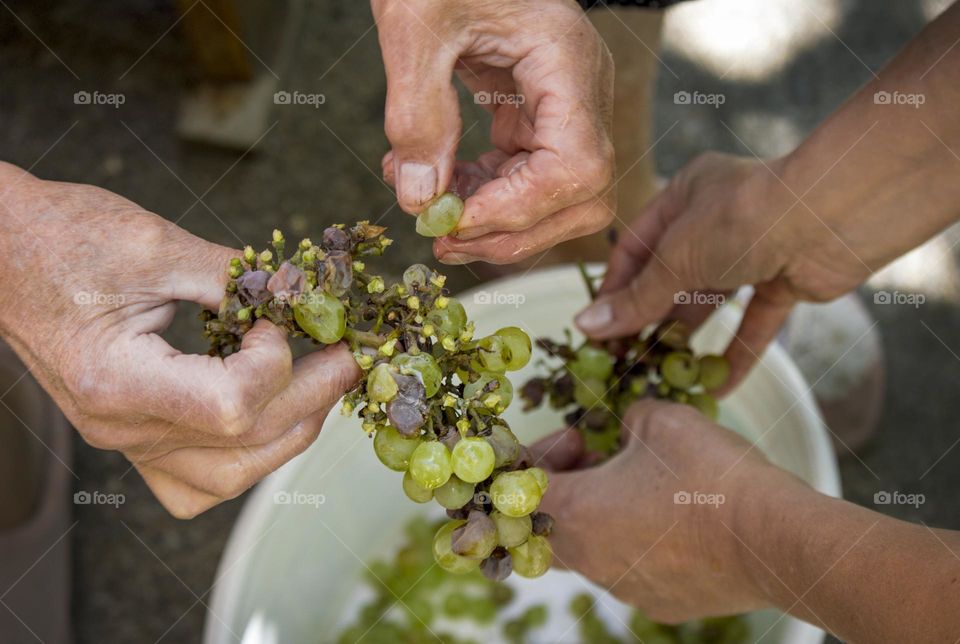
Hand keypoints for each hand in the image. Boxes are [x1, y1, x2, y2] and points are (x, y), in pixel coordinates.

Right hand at [0, 164, 358, 517]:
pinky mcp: (132, 433)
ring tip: (318, 382)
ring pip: (229, 478)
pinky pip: (196, 482)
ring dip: (290, 432)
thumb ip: (233, 276)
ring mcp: (124, 440)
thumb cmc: (59, 238)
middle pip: (245, 445)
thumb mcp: (152, 245)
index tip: (280, 317)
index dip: (276, 363)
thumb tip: (299, 292)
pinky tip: (265, 415)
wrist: (0, 253)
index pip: (231, 407)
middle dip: (314, 396)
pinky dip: (245, 457)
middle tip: (350, 355)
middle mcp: (120, 427)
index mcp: (117, 381)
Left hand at [373, 0, 615, 263]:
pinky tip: (434, 182)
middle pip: (582, 196)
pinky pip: (524, 174)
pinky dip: (481, 193)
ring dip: (494, 220)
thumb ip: (417, 113)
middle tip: (443, 241)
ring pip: (555, 196)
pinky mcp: (535, 112)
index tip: (453, 222)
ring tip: (429, 212)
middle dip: (512, 232)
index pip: (576, 168)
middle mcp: (580, 90)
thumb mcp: (415, 23)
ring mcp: (563, 104)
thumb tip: (421, 199)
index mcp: (569, 61)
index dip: (518, 210)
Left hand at [533, 399, 798, 622]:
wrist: (773, 537)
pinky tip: (674, 520)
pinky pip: (632, 571)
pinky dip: (638, 543)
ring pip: (589, 552)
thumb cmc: (707, 472)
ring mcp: (625, 588)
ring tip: (641, 485)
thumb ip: (627, 420)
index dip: (540, 456)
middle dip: (564, 489)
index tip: (577, 438)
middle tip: (597, 459)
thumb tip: (628, 428)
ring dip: (600, 516)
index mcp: (574, 514)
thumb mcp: (658, 419)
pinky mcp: (662, 603)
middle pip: (546, 528)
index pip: (520, 489)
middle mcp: (589, 560)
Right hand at [573, 152, 876, 387]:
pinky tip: (716, 387)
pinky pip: (753, 323)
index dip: (614, 290)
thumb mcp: (677, 258)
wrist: (832, 218)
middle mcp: (715, 220)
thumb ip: (637, 298)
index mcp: (683, 196)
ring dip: (688, 340)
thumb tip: (587, 327)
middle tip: (626, 361)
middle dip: (648, 320)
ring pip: (710, 302)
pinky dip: (736, 354)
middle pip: (670, 278)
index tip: (597, 331)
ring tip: (662, 377)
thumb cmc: (742, 219)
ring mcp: (751, 252)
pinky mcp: (783, 281)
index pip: (634, 248)